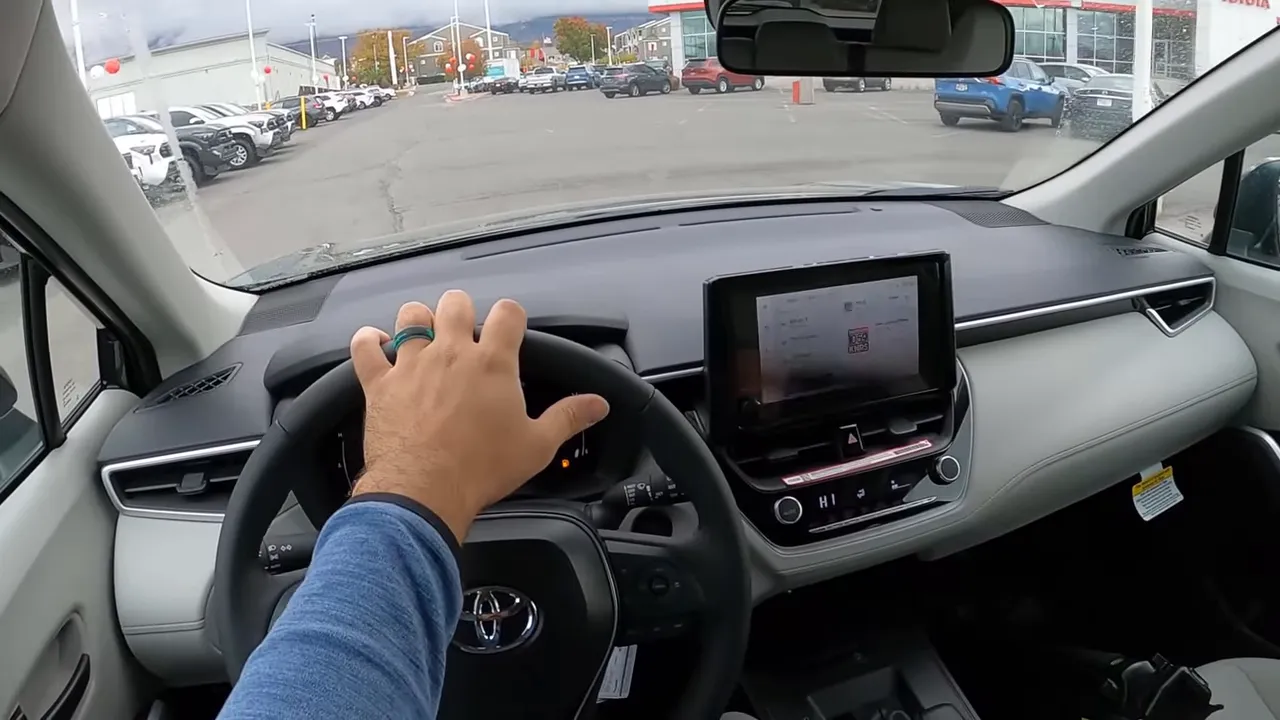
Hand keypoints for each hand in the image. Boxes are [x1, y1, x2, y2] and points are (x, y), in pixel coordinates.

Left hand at [348, 291, 609, 540]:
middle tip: (464, 328)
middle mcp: (451, 353)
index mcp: (493, 363)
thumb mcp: (537, 446)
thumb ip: (568, 417)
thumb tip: (597, 404)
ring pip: (411, 316)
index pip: (508, 313)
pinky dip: (368, 341)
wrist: (424, 490)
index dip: (511, 315)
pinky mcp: (380, 383)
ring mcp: (412, 364)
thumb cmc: (481, 469)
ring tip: (423, 332)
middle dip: (461, 310)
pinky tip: (373, 342)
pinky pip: (366, 347)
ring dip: (418, 319)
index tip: (511, 326)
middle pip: (455, 303)